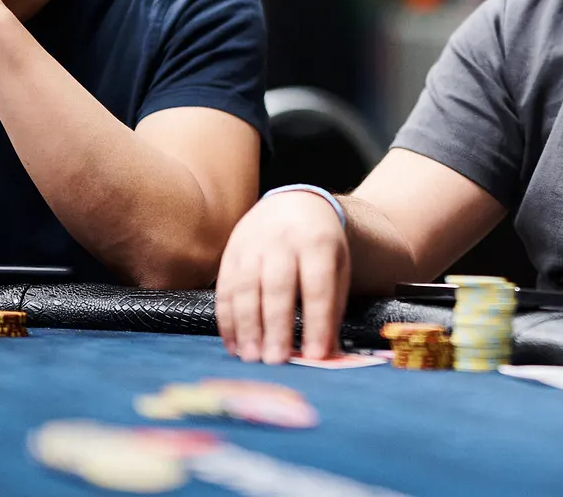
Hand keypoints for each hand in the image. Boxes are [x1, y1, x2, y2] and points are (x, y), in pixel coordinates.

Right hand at [215, 191, 348, 363]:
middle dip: (275, 326)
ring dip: (247, 326)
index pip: (317, 286)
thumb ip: (334, 306)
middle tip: (275, 361)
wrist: (291, 202)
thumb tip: (330, 353)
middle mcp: (282, 241)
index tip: (315, 356)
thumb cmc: (319, 243)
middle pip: (277, 287)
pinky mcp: (231, 253)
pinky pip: (225, 289)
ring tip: (251, 357)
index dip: (316, 323)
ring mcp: (252, 245)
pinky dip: (228, 320)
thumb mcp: (338, 265)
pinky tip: (234, 344)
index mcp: (317, 242)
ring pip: (246, 289)